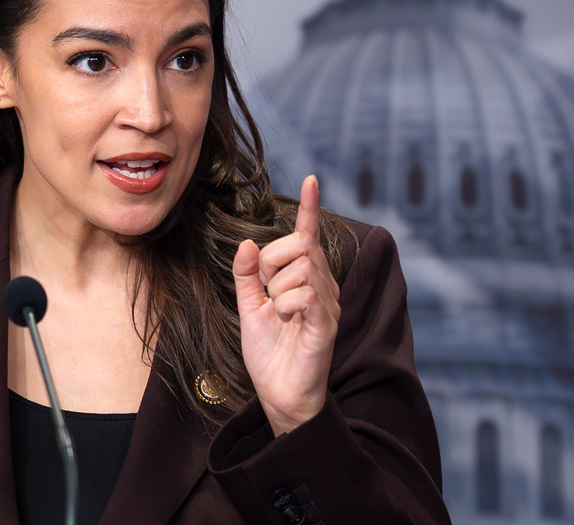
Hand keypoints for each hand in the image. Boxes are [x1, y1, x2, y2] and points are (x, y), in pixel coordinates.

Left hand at [232, 175, 340, 435]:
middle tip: (267, 293)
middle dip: (272, 262)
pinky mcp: (326, 323)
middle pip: (298, 245)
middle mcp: (321, 285)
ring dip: (277, 291)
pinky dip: (286, 304)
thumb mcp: (248, 307)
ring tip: (279, 315)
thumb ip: (247, 276)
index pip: (307, 236)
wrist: (279, 394)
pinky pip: (307, 293)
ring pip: (300, 268)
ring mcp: (326, 303)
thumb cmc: (269, 352)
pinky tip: (286, 319)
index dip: (309, 208)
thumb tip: (247, 243)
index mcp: (303, 278)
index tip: (311, 178)